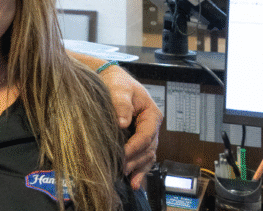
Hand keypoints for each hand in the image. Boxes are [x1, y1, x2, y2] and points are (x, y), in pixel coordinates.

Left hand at [99, 65, 161, 189]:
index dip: (134, 148)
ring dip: (138, 168)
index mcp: (151, 115)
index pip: (146, 136)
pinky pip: (142, 157)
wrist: (111, 79)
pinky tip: (133, 182)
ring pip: (146, 156)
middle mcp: (151, 127)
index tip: (122, 155)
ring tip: (129, 180)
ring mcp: (145, 135)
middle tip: (121, 170)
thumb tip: (122, 122)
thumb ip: (121, 103)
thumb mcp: (120, 88)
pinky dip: (139, 169)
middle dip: (135, 161)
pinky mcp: (136, 140)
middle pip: (148, 149)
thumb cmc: (117, 82)